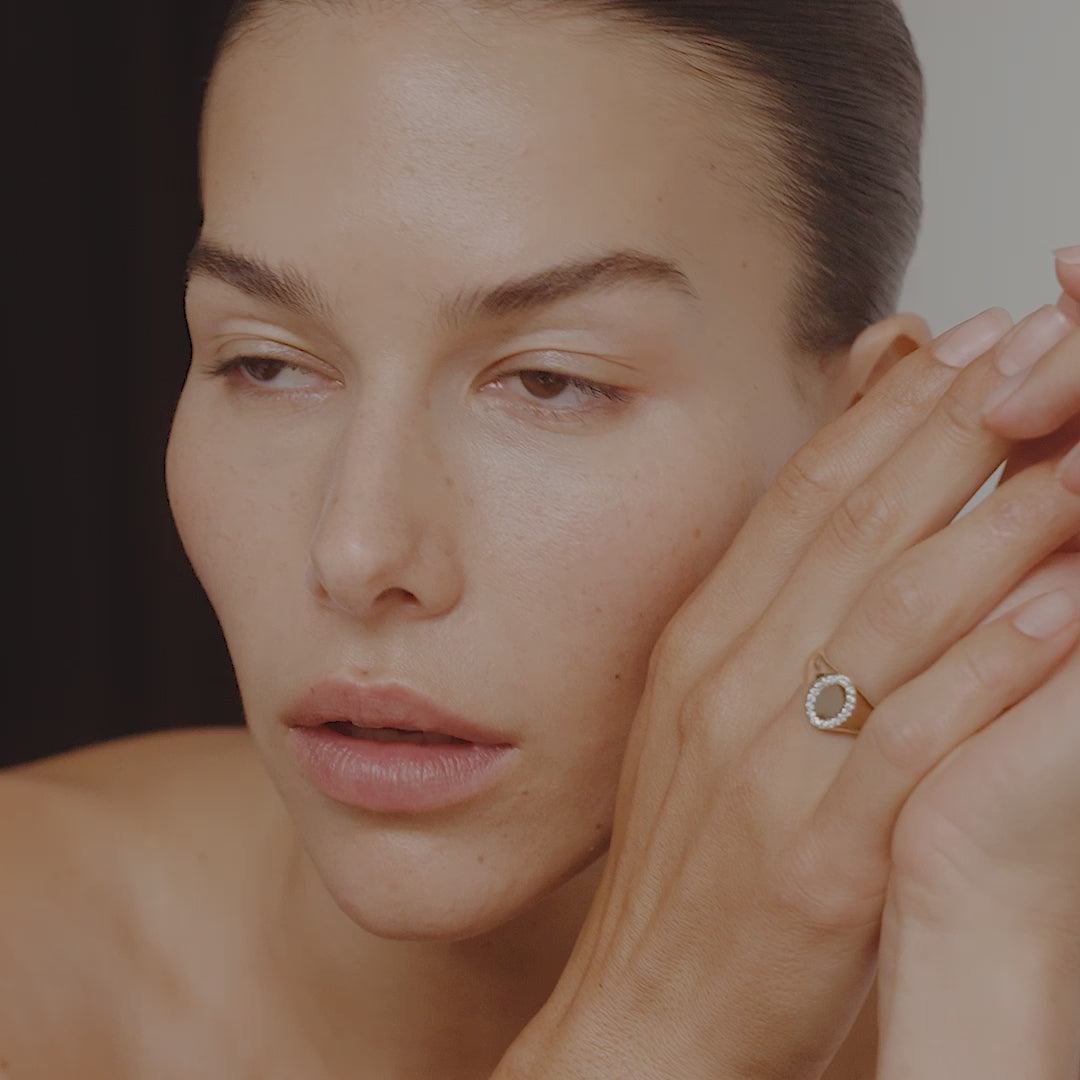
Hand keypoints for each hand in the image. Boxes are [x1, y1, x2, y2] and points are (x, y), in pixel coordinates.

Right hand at [495, 277, 1079, 1079]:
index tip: (967, 343)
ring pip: (893, 613)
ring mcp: (769, 762)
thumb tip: (832, 520)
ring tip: (1077, 446)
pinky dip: (993, 670)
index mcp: (701, 644)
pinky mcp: (819, 854)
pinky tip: (1062, 610)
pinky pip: (917, 742)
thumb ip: (766, 612)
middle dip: (957, 427)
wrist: (648, 1007)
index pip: (804, 499)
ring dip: (996, 522)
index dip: (892, 413)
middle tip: (1040, 348)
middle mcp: (728, 682)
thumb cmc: (689, 860)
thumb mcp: (701, 714)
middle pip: (855, 528)